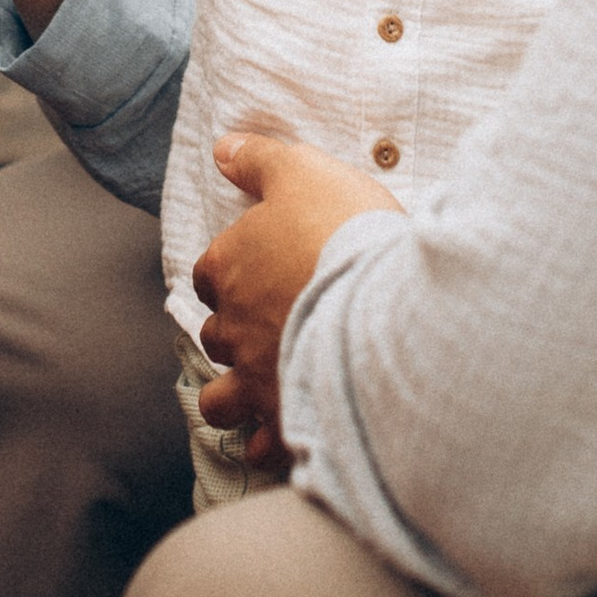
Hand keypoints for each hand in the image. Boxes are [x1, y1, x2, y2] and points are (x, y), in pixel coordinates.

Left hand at [193, 130, 404, 472]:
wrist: (387, 305)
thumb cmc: (345, 233)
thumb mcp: (303, 173)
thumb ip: (259, 160)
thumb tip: (223, 148)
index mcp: (229, 269)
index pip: (209, 275)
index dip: (231, 275)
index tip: (259, 275)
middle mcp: (232, 328)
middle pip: (215, 336)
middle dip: (235, 336)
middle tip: (273, 330)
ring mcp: (255, 380)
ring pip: (219, 402)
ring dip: (234, 399)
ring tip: (262, 392)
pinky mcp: (284, 421)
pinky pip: (260, 447)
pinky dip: (268, 445)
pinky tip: (288, 436)